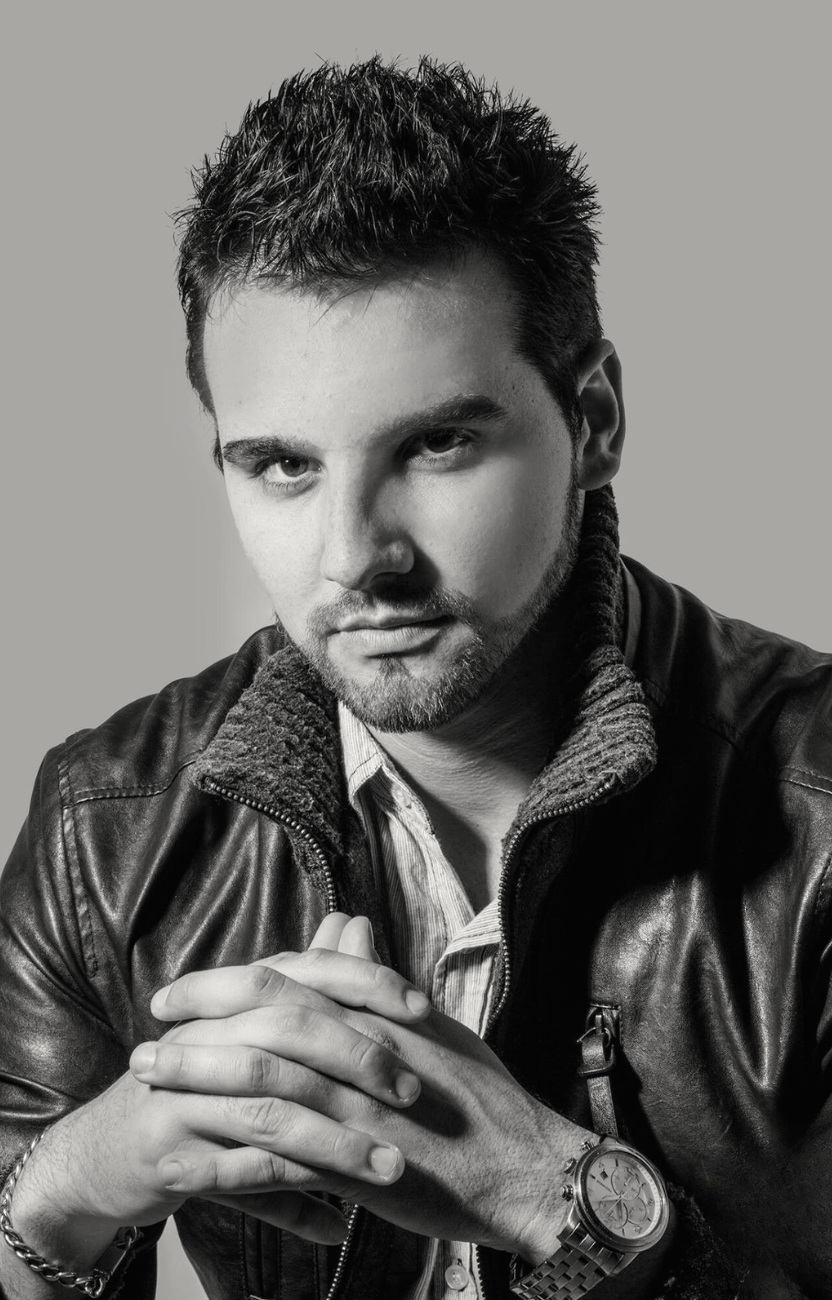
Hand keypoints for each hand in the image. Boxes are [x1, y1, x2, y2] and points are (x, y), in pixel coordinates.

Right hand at [9, 942, 431, 1269]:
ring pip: (272, 1114)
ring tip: (393, 1169)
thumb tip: (358, 919)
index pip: (303, 972)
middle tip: (414, 1093)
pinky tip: (337, 1227)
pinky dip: (292, 1205)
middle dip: (358, 1062)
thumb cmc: (197, 1086)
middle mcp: (206, 1036)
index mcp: (230, 1004)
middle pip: (289, 1034)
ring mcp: (185, 1095)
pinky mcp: (170, 1154)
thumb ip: (310, 979)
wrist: (107, 1152)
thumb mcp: (252, 1030)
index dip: (365, 984)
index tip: (424, 1011)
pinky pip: (240, 1180)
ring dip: (337, 1146)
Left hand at [135, 915, 589, 1259]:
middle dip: (199, 1020)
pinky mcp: (365, 1167)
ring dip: (199, 1078)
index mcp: (382, 1011)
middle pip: (269, 1018)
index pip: (292, 976)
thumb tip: (346, 927)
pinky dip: (230, 1156)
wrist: (530, 1168)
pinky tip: (189, 1160)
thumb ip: (378, 980)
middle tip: (150, 1030)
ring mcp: (365, 1108)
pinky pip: (285, 1158)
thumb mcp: (434, 1023)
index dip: (227, 980)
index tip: (182, 990)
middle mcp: (370, 1048)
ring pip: (267, 1081)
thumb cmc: (483, 1097)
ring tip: (150, 1083)